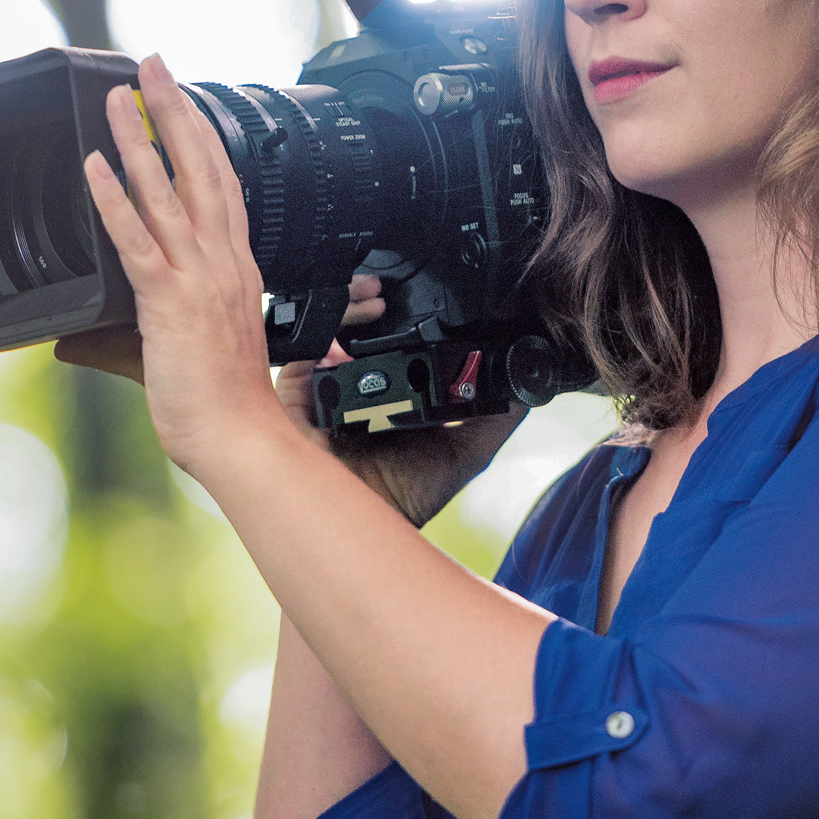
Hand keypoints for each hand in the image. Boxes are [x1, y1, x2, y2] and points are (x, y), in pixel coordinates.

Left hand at [73, 54, 289, 477]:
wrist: (242, 438)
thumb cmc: (227, 403)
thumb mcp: (192, 353)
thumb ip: (142, 333)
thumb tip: (83, 338)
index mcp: (236, 270)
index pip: (224, 187)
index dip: (204, 138)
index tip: (186, 101)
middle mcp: (223, 263)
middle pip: (202, 169)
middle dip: (178, 112)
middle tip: (156, 66)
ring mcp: (199, 278)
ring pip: (167, 192)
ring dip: (141, 139)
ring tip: (119, 98)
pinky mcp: (170, 302)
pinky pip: (138, 241)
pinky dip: (115, 199)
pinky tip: (96, 166)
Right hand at [275, 275, 526, 527]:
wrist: (360, 530)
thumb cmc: (402, 500)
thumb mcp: (462, 455)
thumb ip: (492, 422)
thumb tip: (524, 391)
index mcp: (385, 400)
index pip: (392, 349)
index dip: (405, 322)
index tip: (429, 299)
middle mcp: (350, 392)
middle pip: (357, 337)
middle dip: (372, 307)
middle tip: (393, 288)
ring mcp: (320, 392)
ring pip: (329, 335)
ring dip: (352, 308)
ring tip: (377, 296)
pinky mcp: (294, 396)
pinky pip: (303, 349)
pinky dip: (326, 327)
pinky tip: (354, 319)